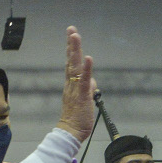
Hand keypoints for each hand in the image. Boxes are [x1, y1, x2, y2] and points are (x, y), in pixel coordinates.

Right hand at [55, 27, 96, 141]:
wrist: (70, 132)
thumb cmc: (77, 118)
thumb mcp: (85, 100)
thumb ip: (87, 88)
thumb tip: (91, 81)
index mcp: (71, 85)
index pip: (71, 64)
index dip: (71, 49)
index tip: (71, 36)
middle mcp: (71, 84)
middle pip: (71, 61)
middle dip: (71, 45)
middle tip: (71, 30)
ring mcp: (75, 89)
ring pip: (75, 67)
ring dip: (75, 51)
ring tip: (75, 37)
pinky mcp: (82, 95)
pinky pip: (84, 80)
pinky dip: (86, 69)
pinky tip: (87, 58)